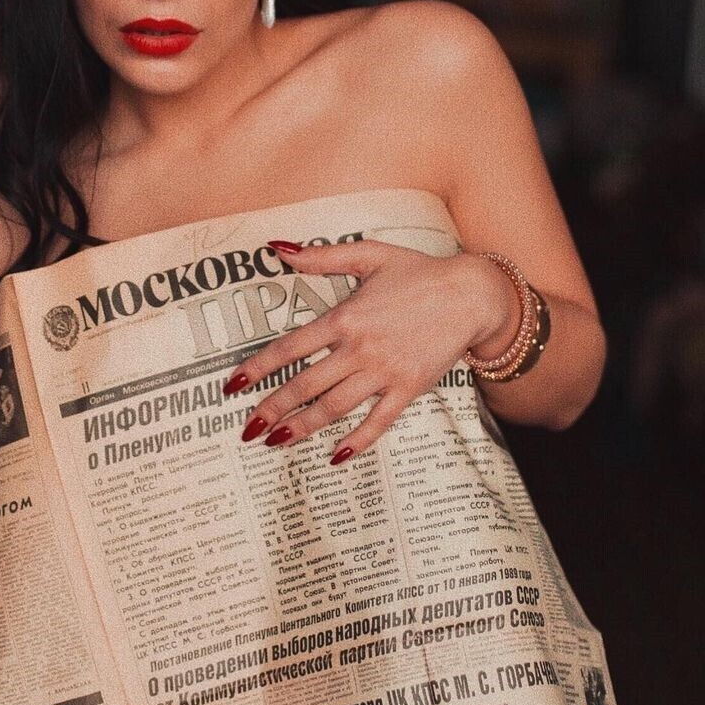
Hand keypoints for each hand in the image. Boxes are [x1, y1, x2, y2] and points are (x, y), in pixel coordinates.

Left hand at [222, 238, 517, 462]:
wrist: (471, 293)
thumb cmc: (419, 271)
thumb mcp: (369, 255)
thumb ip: (322, 257)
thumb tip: (277, 247)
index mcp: (345, 317)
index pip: (290, 348)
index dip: (258, 368)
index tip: (233, 386)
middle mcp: (360, 348)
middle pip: (306, 385)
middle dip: (272, 409)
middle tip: (248, 429)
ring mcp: (385, 371)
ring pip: (335, 407)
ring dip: (303, 427)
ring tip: (277, 442)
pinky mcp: (409, 388)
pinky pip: (378, 421)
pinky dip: (357, 441)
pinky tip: (336, 456)